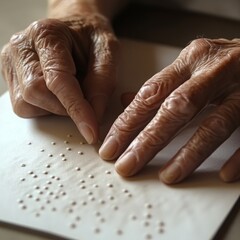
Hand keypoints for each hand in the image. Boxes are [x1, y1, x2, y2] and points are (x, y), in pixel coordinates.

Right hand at [0, 14, 118, 143]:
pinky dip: (46, 107)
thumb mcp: (107, 51)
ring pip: (27, 103)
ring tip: (72, 91)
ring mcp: (11, 63)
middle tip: (85, 100)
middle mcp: (21, 47)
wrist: (74, 26)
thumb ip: (103, 81)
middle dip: (66, 108)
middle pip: (37, 93)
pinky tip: (57, 94)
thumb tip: (94, 115)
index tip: (91, 131)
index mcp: (46, 34)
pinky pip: (25, 106)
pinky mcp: (11, 77)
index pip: (57, 80)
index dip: (76, 109)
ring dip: (56, 108)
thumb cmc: (90, 37)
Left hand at [99, 38, 239, 183]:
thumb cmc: (223, 62)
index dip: (128, 122)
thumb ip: (161, 85)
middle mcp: (215, 71)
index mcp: (191, 60)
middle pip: (176, 109)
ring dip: (189, 154)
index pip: (151, 93)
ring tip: (168, 176)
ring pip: (214, 124)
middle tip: (127, 166)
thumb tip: (127, 101)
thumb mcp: (190, 65)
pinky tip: (224, 173)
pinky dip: (238, 155)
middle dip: (148, 141)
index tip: (111, 146)